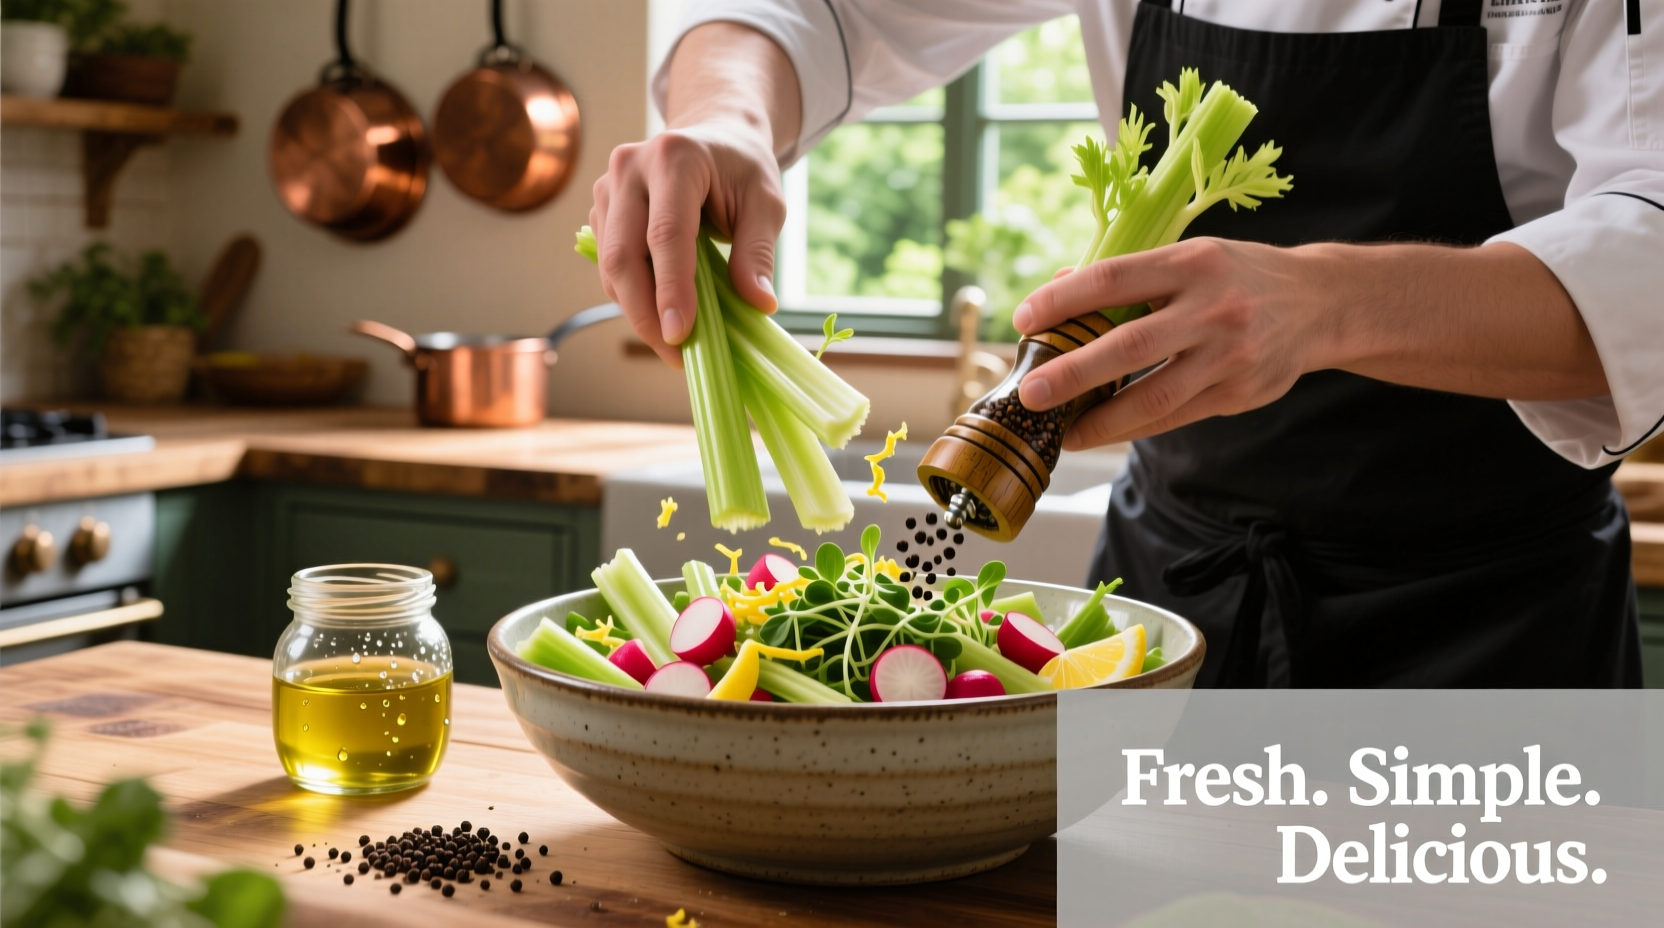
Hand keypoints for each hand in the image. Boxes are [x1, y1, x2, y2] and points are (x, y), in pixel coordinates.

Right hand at [588, 23, 798, 365]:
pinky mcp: (601, 208)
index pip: (666, 233)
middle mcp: (630, 167)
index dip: (671, 289)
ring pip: (610, 265)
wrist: (714, 135)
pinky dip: (632, 297)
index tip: (680, 336)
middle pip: (623, 254)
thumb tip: (758, 304)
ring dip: (637, 311)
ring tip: (673, 345)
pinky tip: (659, 316)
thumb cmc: (742, 170)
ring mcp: (608, 187)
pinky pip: (610, 264)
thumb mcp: (766, 204)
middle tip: (675, 355)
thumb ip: (758, 252)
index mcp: (675, 157)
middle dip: (645, 313)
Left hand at [1012, 238, 1337, 449]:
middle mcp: (1212, 308)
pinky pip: (1174, 416)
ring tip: (1061, 430)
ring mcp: (1228, 355)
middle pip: (1131, 344)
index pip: (1114, 278)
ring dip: (1100, 417)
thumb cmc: (1237, 277)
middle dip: (1074, 371)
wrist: (1321, 303)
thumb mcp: (1190, 257)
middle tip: (1030, 392)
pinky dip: (1131, 427)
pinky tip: (1098, 432)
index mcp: (1191, 263)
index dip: (1063, 300)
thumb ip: (1130, 276)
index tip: (1022, 319)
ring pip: (1154, 394)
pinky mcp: (1238, 392)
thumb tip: (1058, 288)